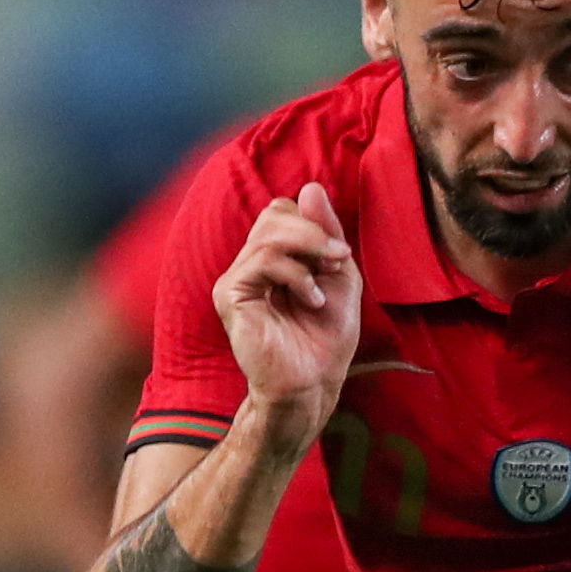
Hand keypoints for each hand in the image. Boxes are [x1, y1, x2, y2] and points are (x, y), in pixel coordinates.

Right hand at [215, 181, 361, 453]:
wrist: (313, 384)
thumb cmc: (326, 339)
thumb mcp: (340, 276)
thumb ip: (326, 233)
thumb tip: (311, 186)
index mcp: (274, 258)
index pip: (284, 211)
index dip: (315, 224)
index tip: (341, 256)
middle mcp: (251, 264)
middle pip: (275, 212)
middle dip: (313, 231)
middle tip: (337, 260)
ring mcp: (237, 278)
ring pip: (269, 231)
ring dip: (308, 250)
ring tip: (323, 285)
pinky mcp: (229, 295)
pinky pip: (260, 260)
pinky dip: (295, 274)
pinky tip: (310, 299)